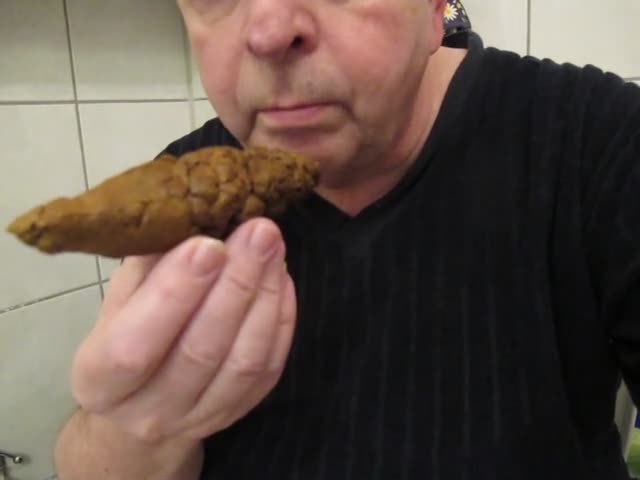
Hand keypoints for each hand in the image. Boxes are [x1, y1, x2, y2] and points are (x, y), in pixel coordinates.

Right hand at [71, 218, 295, 444]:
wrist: (143, 406)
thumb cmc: (125, 339)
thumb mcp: (119, 302)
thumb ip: (148, 269)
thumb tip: (191, 220)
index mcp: (100, 381)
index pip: (135, 345)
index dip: (174, 294)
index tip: (208, 244)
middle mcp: (149, 411)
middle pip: (200, 351)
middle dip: (235, 284)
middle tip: (259, 231)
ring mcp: (200, 419)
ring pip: (244, 363)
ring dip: (265, 298)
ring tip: (274, 248)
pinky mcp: (239, 412)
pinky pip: (269, 368)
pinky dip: (280, 319)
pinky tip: (280, 278)